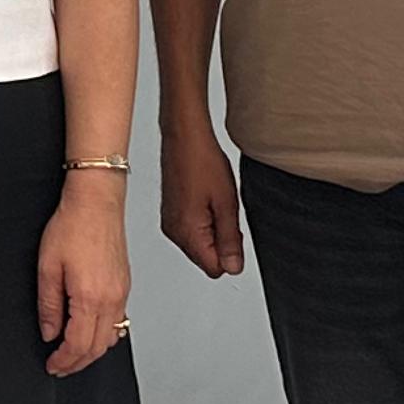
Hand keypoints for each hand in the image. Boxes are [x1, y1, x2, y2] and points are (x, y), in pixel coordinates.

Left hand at [38, 177, 131, 376]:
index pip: (78, 345)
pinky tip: (89, 332)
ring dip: (91, 352)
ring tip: (72, 354)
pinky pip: (118, 322)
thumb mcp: (47, 266)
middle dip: (77, 363)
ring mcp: (121, 293)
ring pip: (110, 338)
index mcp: (90, 297)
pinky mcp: (124, 286)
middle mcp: (111, 299)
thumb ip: (48, 305)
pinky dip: (104, 336)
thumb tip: (49, 332)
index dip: (64, 361)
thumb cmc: (72, 226)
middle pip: (97, 348)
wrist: (96, 201)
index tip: (52, 365)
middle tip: (59, 366)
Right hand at [159, 115, 244, 280]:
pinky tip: (206, 196)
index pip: (214, 269)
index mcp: (186, 233)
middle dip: (222, 241)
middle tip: (225, 210)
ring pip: (200, 244)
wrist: (184, 134)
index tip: (233, 228)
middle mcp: (173, 232)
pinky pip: (192, 230)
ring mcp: (170, 222)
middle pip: (206, 258)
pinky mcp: (170, 213)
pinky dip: (204, 219)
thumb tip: (233, 268)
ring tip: (214, 199)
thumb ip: (230, 241)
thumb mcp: (227, 203)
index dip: (230, 253)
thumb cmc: (203, 161)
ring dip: (213, 229)